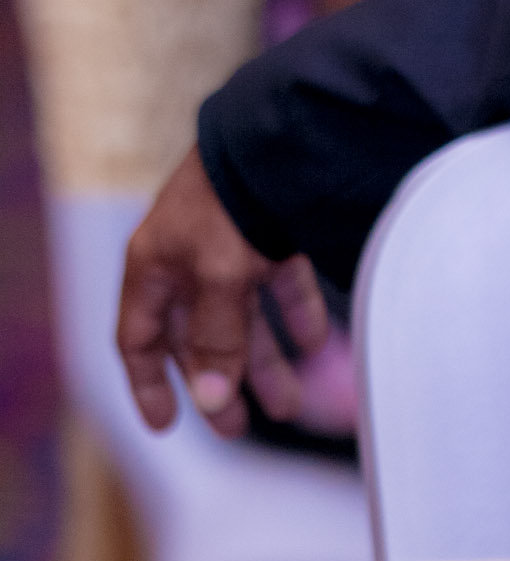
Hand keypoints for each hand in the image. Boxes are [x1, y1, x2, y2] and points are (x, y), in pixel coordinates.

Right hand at [117, 146, 328, 436]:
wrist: (282, 133)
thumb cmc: (233, 201)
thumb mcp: (218, 276)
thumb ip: (216, 338)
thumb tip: (211, 398)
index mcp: (154, 265)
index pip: (139, 337)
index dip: (148, 382)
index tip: (165, 424)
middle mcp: (188, 257)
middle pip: (197, 335)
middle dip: (218, 382)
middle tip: (238, 428)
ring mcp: (232, 243)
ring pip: (244, 316)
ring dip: (266, 360)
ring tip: (291, 404)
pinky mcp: (273, 229)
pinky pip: (282, 283)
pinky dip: (297, 314)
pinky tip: (319, 344)